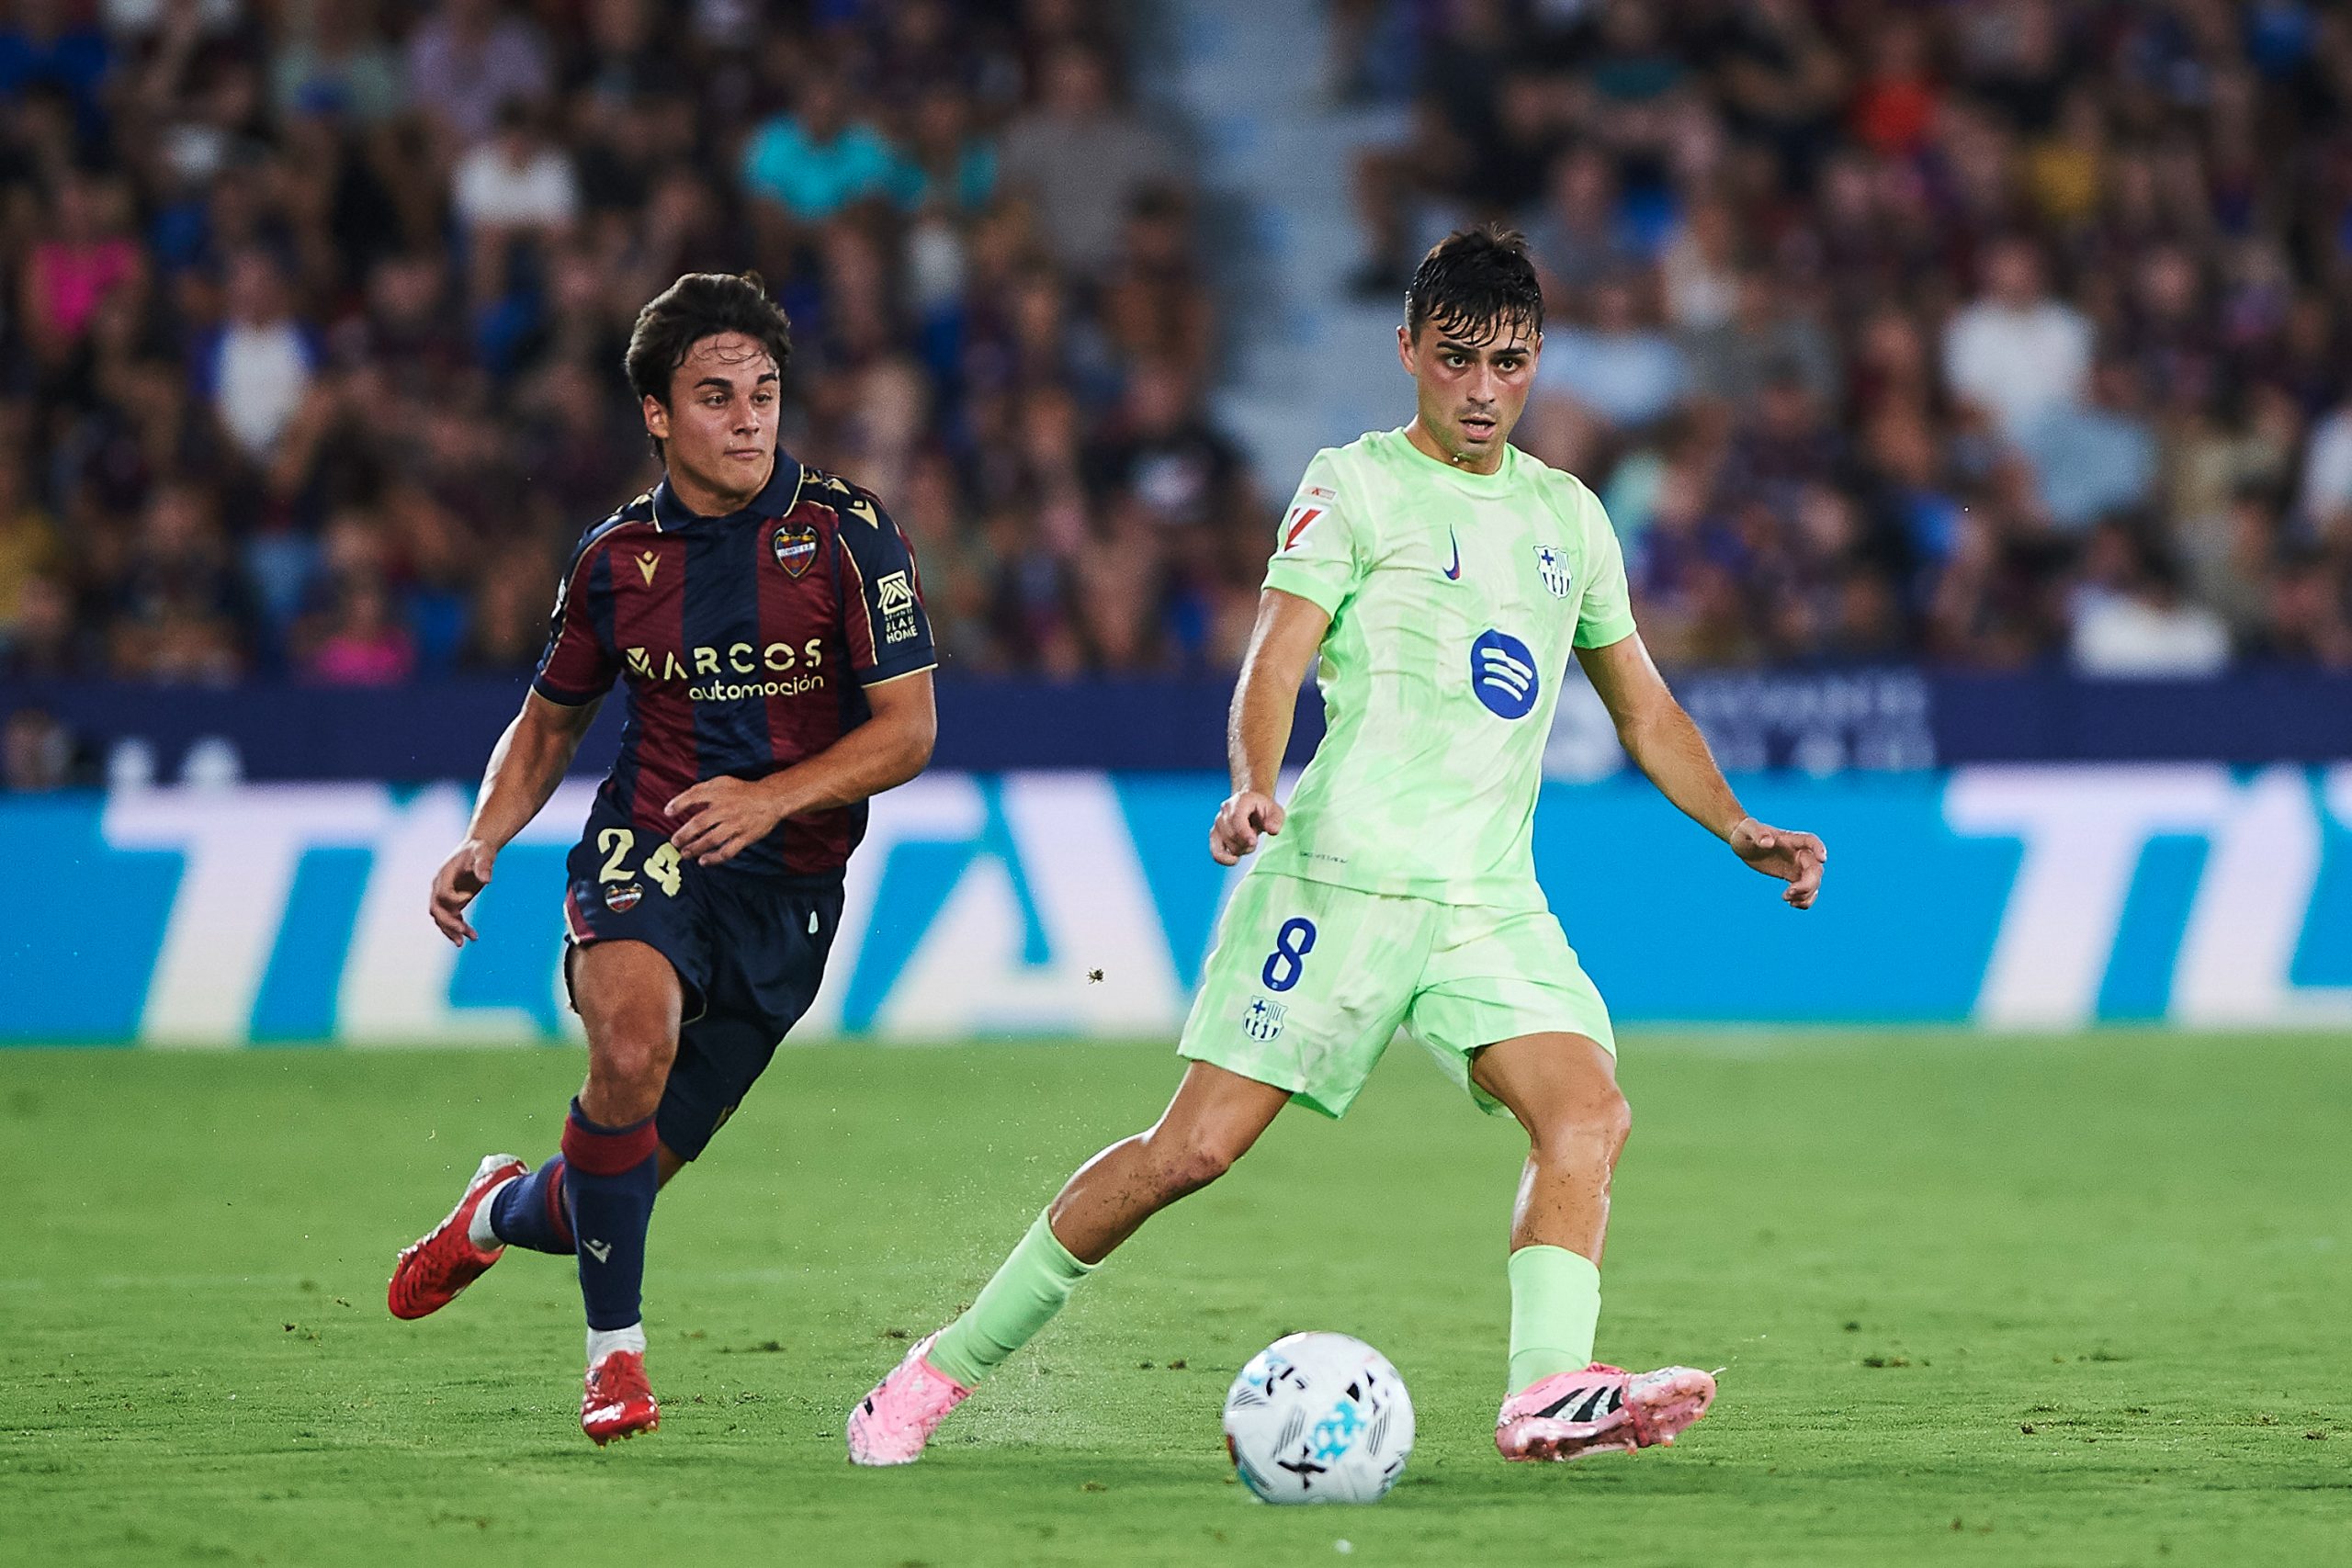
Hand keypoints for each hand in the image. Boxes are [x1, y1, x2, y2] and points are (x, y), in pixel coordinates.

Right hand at [429, 838, 496, 946]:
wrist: (477, 849)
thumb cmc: (480, 850)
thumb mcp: (483, 853)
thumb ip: (484, 865)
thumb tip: (487, 880)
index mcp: (444, 874)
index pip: (442, 893)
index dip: (454, 899)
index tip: (469, 896)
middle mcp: (440, 886)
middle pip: (436, 909)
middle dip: (448, 923)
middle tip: (462, 935)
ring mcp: (444, 894)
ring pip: (442, 917)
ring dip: (453, 930)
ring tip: (469, 940)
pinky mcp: (453, 900)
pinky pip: (451, 918)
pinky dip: (458, 927)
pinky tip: (471, 935)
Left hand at [668, 776, 788, 865]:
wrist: (771, 798)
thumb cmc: (743, 791)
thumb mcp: (722, 782)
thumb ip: (702, 790)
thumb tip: (681, 801)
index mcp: (719, 793)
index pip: (694, 796)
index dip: (679, 804)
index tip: (667, 812)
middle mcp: (726, 808)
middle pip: (700, 822)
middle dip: (684, 834)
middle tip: (674, 841)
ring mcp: (736, 824)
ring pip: (711, 839)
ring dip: (696, 848)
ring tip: (685, 853)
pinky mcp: (745, 837)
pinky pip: (728, 851)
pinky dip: (714, 858)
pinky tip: (704, 861)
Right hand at [1211, 790, 1284, 865]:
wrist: (1252, 805)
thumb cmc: (1264, 809)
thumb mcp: (1275, 811)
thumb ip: (1275, 820)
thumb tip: (1273, 830)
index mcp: (1240, 801)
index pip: (1236, 819)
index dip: (1244, 833)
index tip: (1253, 842)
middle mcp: (1224, 811)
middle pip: (1232, 835)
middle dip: (1248, 842)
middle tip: (1256, 837)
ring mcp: (1218, 823)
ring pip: (1228, 845)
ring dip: (1242, 848)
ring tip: (1249, 839)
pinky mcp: (1215, 835)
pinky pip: (1216, 853)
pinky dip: (1225, 859)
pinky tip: (1235, 860)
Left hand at [1729, 817, 1826, 909]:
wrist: (1743, 844)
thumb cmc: (1746, 833)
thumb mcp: (1748, 831)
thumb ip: (1758, 834)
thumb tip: (1768, 842)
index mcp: (1791, 839)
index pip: (1811, 841)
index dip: (1819, 848)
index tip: (1823, 859)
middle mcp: (1798, 852)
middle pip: (1815, 869)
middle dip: (1807, 884)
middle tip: (1789, 893)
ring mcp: (1798, 865)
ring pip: (1814, 882)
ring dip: (1806, 894)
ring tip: (1787, 898)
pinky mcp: (1793, 876)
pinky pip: (1806, 889)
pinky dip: (1805, 899)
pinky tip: (1792, 904)